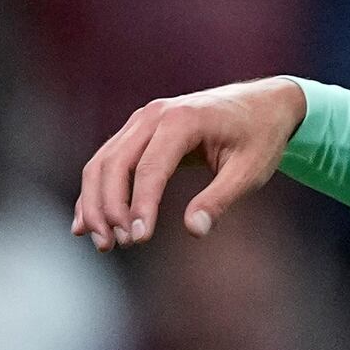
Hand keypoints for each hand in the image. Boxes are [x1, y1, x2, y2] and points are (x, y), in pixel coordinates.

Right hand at [72, 76, 308, 249]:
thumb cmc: (260, 136)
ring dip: (94, 204)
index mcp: (183, 120)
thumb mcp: (251, 170)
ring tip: (102, 242)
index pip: (149, 168)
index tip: (138, 240)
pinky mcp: (136, 131)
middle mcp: (155, 115)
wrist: (264, 104)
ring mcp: (141, 121)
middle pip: (114, 164)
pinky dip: (95, 193)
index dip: (140, 206)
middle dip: (108, 208)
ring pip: (102, 163)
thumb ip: (221, 198)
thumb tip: (194, 230)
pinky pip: (106, 162)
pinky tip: (86, 224)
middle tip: (113, 245)